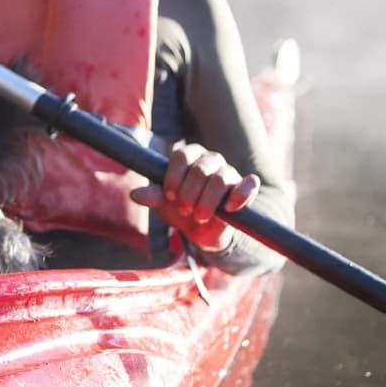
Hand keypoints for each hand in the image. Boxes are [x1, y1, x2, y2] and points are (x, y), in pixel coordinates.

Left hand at [131, 141, 257, 253]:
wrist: (202, 232)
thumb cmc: (181, 211)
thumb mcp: (165, 206)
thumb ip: (153, 197)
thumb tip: (136, 194)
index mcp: (189, 156)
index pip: (181, 155)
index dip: (174, 177)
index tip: (169, 196)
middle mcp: (210, 159)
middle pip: (200, 169)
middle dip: (189, 194)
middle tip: (185, 210)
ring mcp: (229, 172)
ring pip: (220, 179)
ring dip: (207, 202)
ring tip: (200, 216)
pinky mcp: (244, 188)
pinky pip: (249, 184)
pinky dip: (241, 195)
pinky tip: (229, 208)